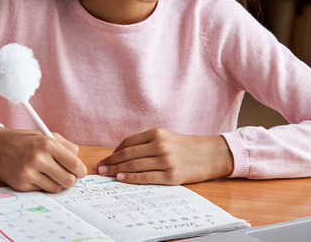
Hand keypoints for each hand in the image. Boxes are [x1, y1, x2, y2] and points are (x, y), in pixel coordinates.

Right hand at [0, 127, 87, 192]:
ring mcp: (29, 173)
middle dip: (71, 180)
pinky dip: (43, 185)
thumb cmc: (24, 141)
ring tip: (49, 174)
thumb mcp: (46, 135)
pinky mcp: (22, 185)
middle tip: (67, 176)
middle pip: (69, 180)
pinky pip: (42, 190)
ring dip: (57, 183)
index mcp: (48, 144)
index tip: (80, 172)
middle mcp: (39, 159)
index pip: (75, 164)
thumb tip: (79, 165)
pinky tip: (36, 175)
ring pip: (57, 188)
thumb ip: (66, 147)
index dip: (81, 171)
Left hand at [96, 128, 233, 184]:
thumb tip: (123, 153)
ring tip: (106, 174)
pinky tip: (121, 178)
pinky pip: (145, 177)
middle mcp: (160, 145)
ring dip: (116, 170)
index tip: (106, 158)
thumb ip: (147, 143)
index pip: (128, 143)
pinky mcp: (171, 175)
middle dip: (110, 162)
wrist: (210, 155)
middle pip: (128, 154)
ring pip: (134, 166)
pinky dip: (130, 178)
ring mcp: (165, 161)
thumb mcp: (167, 137)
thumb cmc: (187, 147)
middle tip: (100, 168)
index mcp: (157, 133)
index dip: (114, 152)